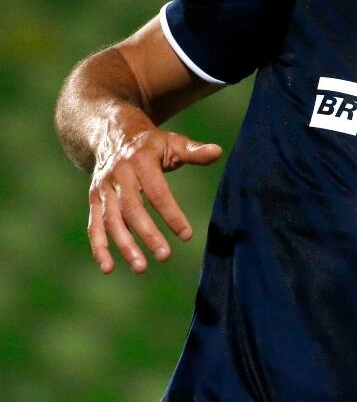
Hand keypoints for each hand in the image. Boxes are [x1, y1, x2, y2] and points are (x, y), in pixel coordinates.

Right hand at [89, 119, 220, 273]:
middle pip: (132, 209)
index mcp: (140, 161)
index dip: (171, 214)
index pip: (157, 192)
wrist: (111, 134)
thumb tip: (218, 151)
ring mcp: (103, 189)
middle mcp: (118, 176)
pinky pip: (94, 225)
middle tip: (164, 256)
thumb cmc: (151, 144)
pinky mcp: (94, 200)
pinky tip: (109, 267)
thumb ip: (194, 151)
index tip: (186, 235)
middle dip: (147, 234)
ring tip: (141, 267)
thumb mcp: (173, 142)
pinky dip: (99, 247)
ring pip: (111, 220)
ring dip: (124, 245)